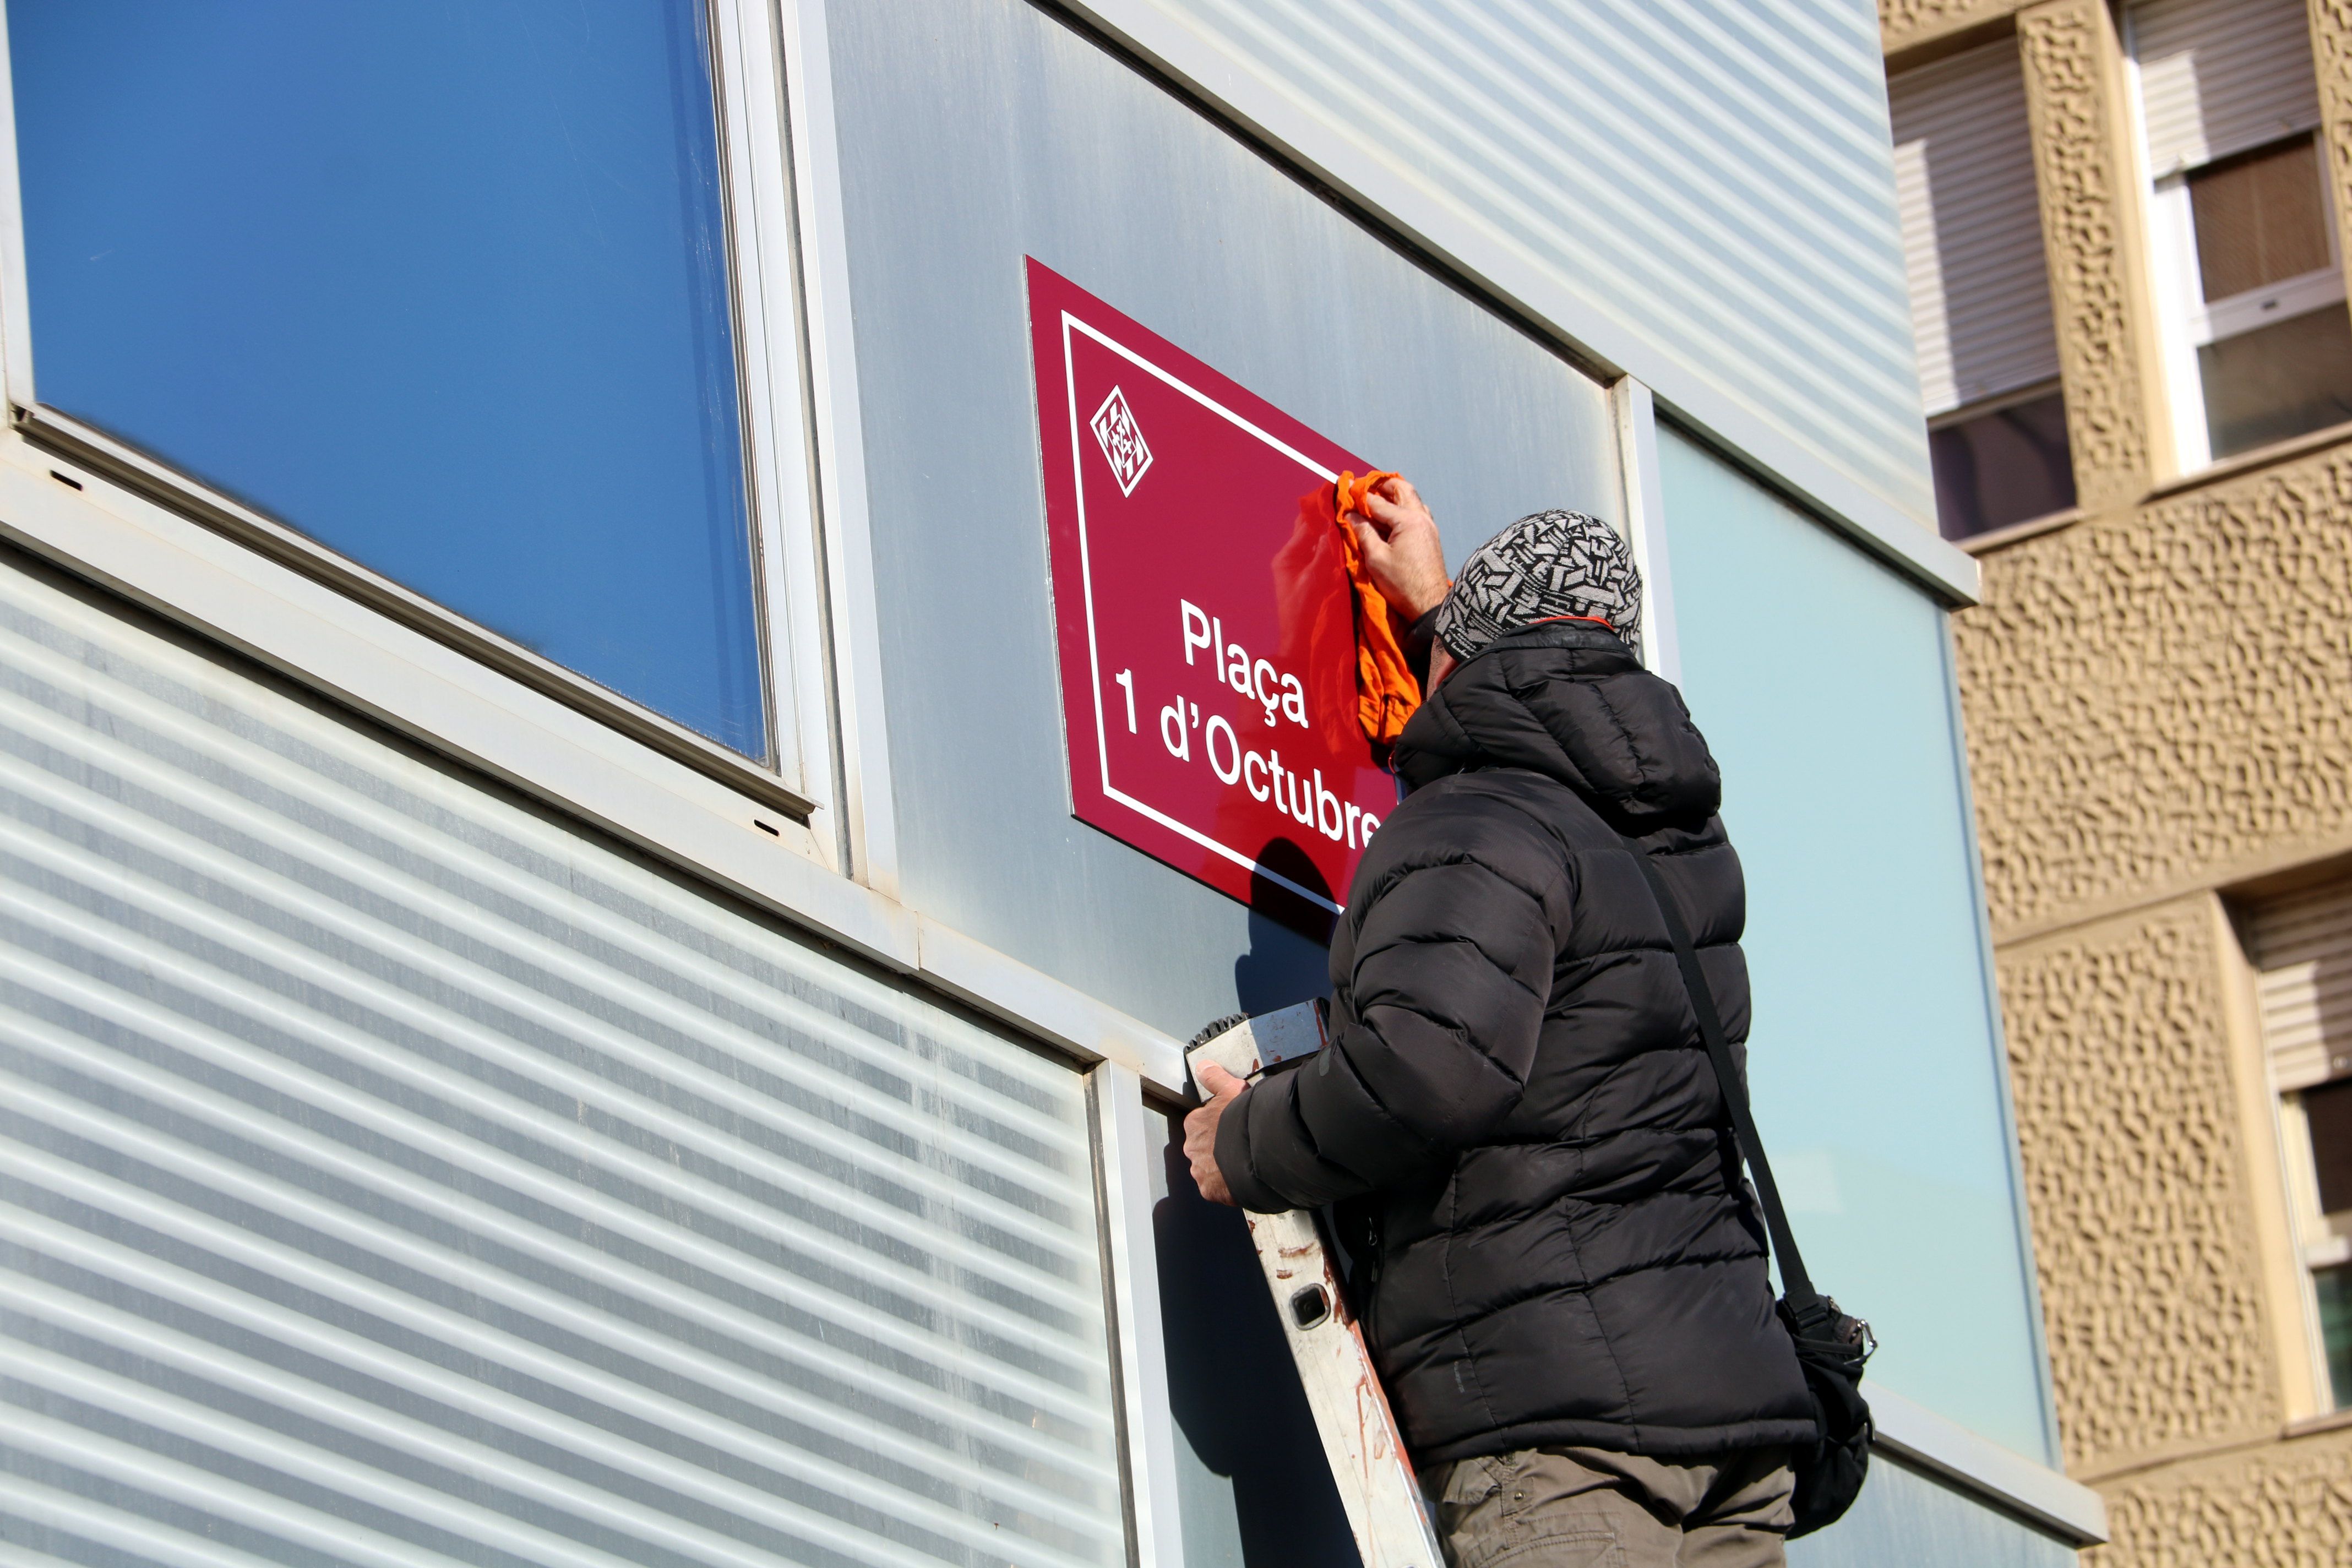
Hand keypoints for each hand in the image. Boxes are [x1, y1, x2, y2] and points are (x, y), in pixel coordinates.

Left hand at [1184, 1061, 1247, 1205]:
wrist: (1260, 1150)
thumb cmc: (1246, 1118)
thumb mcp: (1233, 1089)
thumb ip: (1215, 1077)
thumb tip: (1202, 1066)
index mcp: (1195, 1123)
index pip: (1203, 1124)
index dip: (1221, 1125)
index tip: (1234, 1126)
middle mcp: (1192, 1147)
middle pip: (1204, 1147)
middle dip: (1219, 1147)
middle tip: (1241, 1145)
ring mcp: (1200, 1170)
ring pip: (1210, 1168)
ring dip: (1222, 1166)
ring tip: (1245, 1162)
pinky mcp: (1210, 1190)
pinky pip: (1217, 1188)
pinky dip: (1228, 1185)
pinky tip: (1243, 1177)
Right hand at [1346, 475, 1449, 619]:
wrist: (1430, 605)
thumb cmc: (1402, 584)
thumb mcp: (1376, 559)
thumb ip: (1363, 533)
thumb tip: (1351, 516)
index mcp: (1408, 520)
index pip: (1378, 501)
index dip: (1359, 496)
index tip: (1346, 490)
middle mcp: (1422, 517)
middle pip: (1402, 489)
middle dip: (1382, 485)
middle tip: (1364, 489)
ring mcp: (1429, 526)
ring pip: (1411, 499)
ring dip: (1393, 496)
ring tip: (1375, 502)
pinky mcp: (1430, 536)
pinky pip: (1416, 512)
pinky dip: (1402, 508)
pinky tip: (1390, 519)